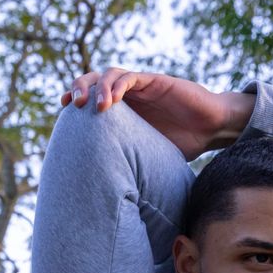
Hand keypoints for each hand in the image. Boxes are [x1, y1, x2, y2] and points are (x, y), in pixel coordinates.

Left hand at [60, 67, 253, 160]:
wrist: (210, 129)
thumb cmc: (182, 144)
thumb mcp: (147, 156)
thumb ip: (129, 163)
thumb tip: (109, 198)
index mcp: (121, 111)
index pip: (90, 99)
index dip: (74, 103)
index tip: (62, 116)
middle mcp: (128, 95)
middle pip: (92, 81)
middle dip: (78, 89)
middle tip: (71, 106)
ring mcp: (140, 86)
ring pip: (108, 74)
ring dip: (97, 86)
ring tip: (93, 106)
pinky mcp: (155, 81)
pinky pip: (131, 77)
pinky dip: (118, 85)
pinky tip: (111, 99)